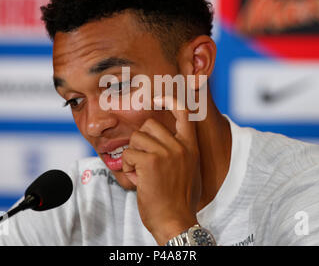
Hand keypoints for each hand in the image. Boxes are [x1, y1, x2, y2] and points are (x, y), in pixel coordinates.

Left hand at [122, 96, 201, 244]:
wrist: (175, 221)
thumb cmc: (179, 199)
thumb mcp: (190, 170)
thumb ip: (183, 152)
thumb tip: (172, 138)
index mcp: (191, 147)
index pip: (184, 112)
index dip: (169, 100)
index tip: (157, 98)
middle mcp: (180, 146)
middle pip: (150, 124)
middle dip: (141, 139)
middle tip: (142, 158)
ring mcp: (166, 153)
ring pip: (136, 138)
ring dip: (133, 155)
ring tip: (140, 172)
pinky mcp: (150, 162)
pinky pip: (129, 154)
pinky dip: (128, 167)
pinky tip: (137, 179)